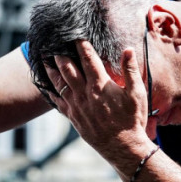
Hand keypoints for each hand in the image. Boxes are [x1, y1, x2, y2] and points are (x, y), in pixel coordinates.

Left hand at [43, 40, 154, 160]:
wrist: (123, 147)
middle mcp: (84, 94)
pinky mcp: (72, 117)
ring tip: (44, 58)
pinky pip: (56, 101)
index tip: (75, 34)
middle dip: (59, 54)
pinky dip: (49, 90)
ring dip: (50, 69)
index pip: (88, 58)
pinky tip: (46, 84)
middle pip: (67, 68)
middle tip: (52, 43)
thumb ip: (130, 70)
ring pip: (58, 83)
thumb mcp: (137, 93)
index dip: (81, 44)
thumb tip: (127, 49)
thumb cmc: (132, 119)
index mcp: (100, 85)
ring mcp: (76, 106)